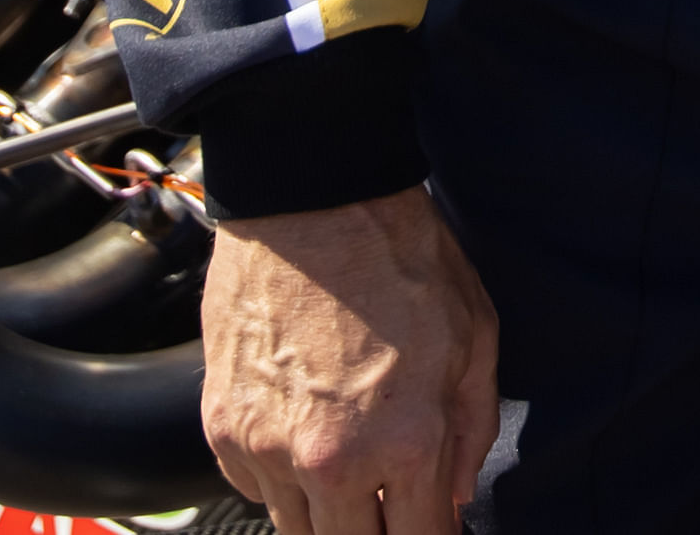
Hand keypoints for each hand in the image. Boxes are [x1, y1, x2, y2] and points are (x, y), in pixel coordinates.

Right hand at [200, 185, 502, 534]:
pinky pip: (255, 491)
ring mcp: (268, 450)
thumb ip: (471, 429)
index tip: (435, 525)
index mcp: (405, 443)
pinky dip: (281, 481)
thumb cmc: (400, 255)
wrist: (312, 199)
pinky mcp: (223, 430)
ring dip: (328, 515)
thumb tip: (457, 496)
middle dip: (377, 531)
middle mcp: (330, 462)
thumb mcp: (476, 335)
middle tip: (390, 502)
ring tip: (350, 468)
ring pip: (298, 531)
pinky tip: (305, 437)